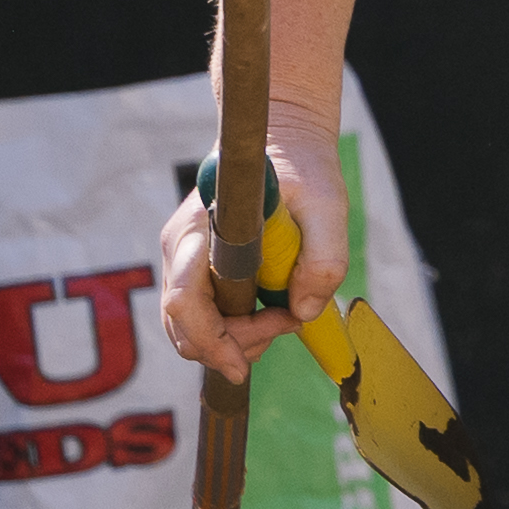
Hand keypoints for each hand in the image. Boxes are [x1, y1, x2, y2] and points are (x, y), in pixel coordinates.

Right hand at [152, 112, 351, 374]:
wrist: (284, 143)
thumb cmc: (304, 170)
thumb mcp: (328, 205)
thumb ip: (324, 258)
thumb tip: (304, 312)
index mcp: (200, 231)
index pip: (184, 302)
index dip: (210, 341)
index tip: (243, 364)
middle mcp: (180, 249)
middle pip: (183, 327)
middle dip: (231, 345)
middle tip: (286, 324)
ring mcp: (183, 261)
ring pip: (190, 329)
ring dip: (235, 341)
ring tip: (284, 316)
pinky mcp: (195, 270)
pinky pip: (203, 317)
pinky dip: (233, 330)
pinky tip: (271, 314)